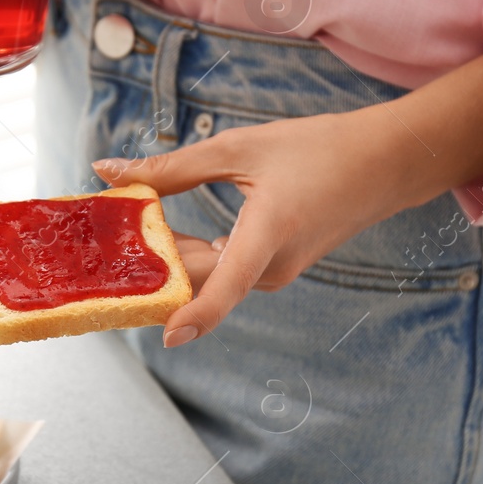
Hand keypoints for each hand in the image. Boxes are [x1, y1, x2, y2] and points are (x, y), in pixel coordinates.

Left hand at [93, 41, 482, 346]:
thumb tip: (108, 172)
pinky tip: (166, 238)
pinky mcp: (277, 270)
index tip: (165, 336)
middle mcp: (273, 266)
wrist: (385, 164)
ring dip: (171, 263)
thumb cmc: (316, 148)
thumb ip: (171, 166)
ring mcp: (277, 273)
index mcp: (269, 232)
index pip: (227, 285)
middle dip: (151, 271)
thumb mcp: (239, 148)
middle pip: (200, 280)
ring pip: (211, 278)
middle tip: (97, 252)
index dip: (196, 314)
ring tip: (124, 238)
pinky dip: (195, 259)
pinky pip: (226, 273)